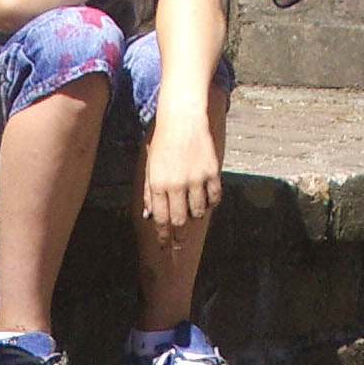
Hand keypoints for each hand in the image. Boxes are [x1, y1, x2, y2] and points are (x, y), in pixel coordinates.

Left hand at [140, 118, 224, 239]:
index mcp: (158, 184)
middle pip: (179, 220)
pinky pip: (214, 198)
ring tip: (193, 214)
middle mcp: (176, 184)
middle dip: (179, 235)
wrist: (183, 119)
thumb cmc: (163, 142)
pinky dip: (211, 203)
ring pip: (198, 212)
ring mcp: (195, 179)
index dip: (163, 235)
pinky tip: (207, 201)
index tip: (166, 245)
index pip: (161, 219)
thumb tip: (149, 216)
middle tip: (180, 242)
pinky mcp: (211, 172)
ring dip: (195, 217)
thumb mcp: (150, 166)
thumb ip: (149, 192)